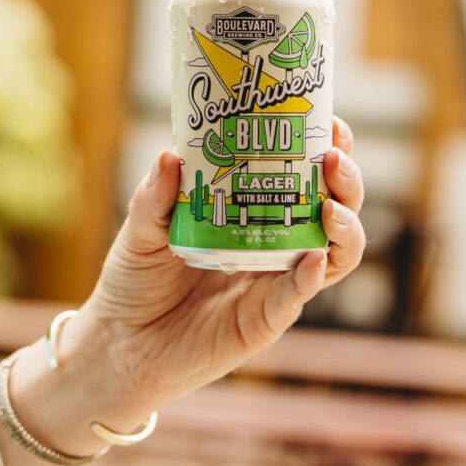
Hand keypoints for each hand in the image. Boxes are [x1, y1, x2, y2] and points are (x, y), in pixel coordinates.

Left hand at [83, 116, 363, 410]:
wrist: (119, 344)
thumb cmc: (135, 278)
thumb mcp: (141, 227)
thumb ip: (154, 196)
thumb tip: (171, 155)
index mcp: (252, 209)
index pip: (303, 171)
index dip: (323, 146)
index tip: (328, 121)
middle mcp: (275, 242)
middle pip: (334, 206)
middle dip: (346, 179)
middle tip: (334, 157)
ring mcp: (275, 280)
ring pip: (336, 253)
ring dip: (346, 227)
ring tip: (332, 209)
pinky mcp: (265, 319)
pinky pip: (298, 296)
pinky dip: (310, 276)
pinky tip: (312, 257)